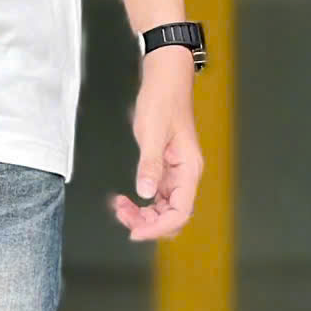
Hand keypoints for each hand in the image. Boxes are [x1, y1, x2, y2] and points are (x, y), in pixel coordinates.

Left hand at [109, 50, 202, 241]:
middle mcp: (186, 174)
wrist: (165, 80)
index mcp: (189, 169)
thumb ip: (150, 165)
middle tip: (122, 216)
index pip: (180, 212)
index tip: (135, 231)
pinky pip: (158, 195)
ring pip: (164, 208)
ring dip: (144, 214)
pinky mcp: (166, 167)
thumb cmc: (163, 100)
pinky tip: (127, 199)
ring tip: (121, 207)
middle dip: (148, 222)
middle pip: (173, 215)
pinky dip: (143, 202)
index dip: (158, 227)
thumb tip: (146, 193)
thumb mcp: (152, 133)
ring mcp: (176, 172)